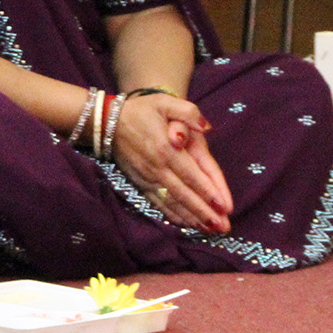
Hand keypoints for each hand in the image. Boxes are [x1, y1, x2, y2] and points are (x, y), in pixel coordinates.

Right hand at [112, 92, 232, 233]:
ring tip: (209, 230)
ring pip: (172, 202)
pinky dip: (172, 215)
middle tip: (223, 227)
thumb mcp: (165, 102)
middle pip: (184, 194)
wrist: (107, 121)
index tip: (224, 207)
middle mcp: (157, 167)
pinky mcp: (140, 183)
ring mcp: (147, 177)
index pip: (192, 174)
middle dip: (204, 212)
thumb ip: (187, 111)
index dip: (208, 191)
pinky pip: (158, 203)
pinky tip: (186, 225)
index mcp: (166, 149)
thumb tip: (203, 126)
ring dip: (191, 218)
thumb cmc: (142, 110)